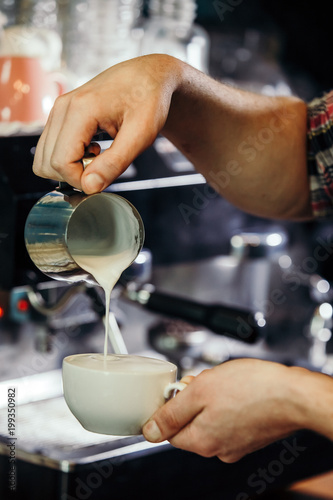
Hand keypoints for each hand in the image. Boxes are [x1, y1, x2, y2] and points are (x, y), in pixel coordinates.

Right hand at [32, 55, 182, 192]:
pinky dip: (68, 158)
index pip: (60, 162)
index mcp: (80, 109)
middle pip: (46, 163)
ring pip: (44, 157)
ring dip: (69, 168)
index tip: (105, 176)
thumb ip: (115, 163)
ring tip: (98, 156)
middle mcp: (62, 107)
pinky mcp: (61, 115)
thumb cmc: (149, 100)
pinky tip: (92, 150)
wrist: (149, 76)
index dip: (80, 180)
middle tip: (102, 166)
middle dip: (73, 175)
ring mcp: (59, 110)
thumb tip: (89, 186)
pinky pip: (51, 148)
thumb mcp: (141, 135)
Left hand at [142, 358, 309, 462]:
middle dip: (192, 400)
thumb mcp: (200, 391)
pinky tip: (238, 390)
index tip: (180, 389)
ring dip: (210, 400)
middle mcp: (217, 449)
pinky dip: (228, 404)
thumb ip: (171, 413)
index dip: (170, 405)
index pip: (168, 431)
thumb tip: (150, 431)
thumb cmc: (251, 388)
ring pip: (209, 419)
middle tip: (205, 381)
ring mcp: (236, 445)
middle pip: (189, 424)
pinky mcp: (250, 436)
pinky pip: (228, 420)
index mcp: (201, 441)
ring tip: (225, 383)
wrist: (294, 394)